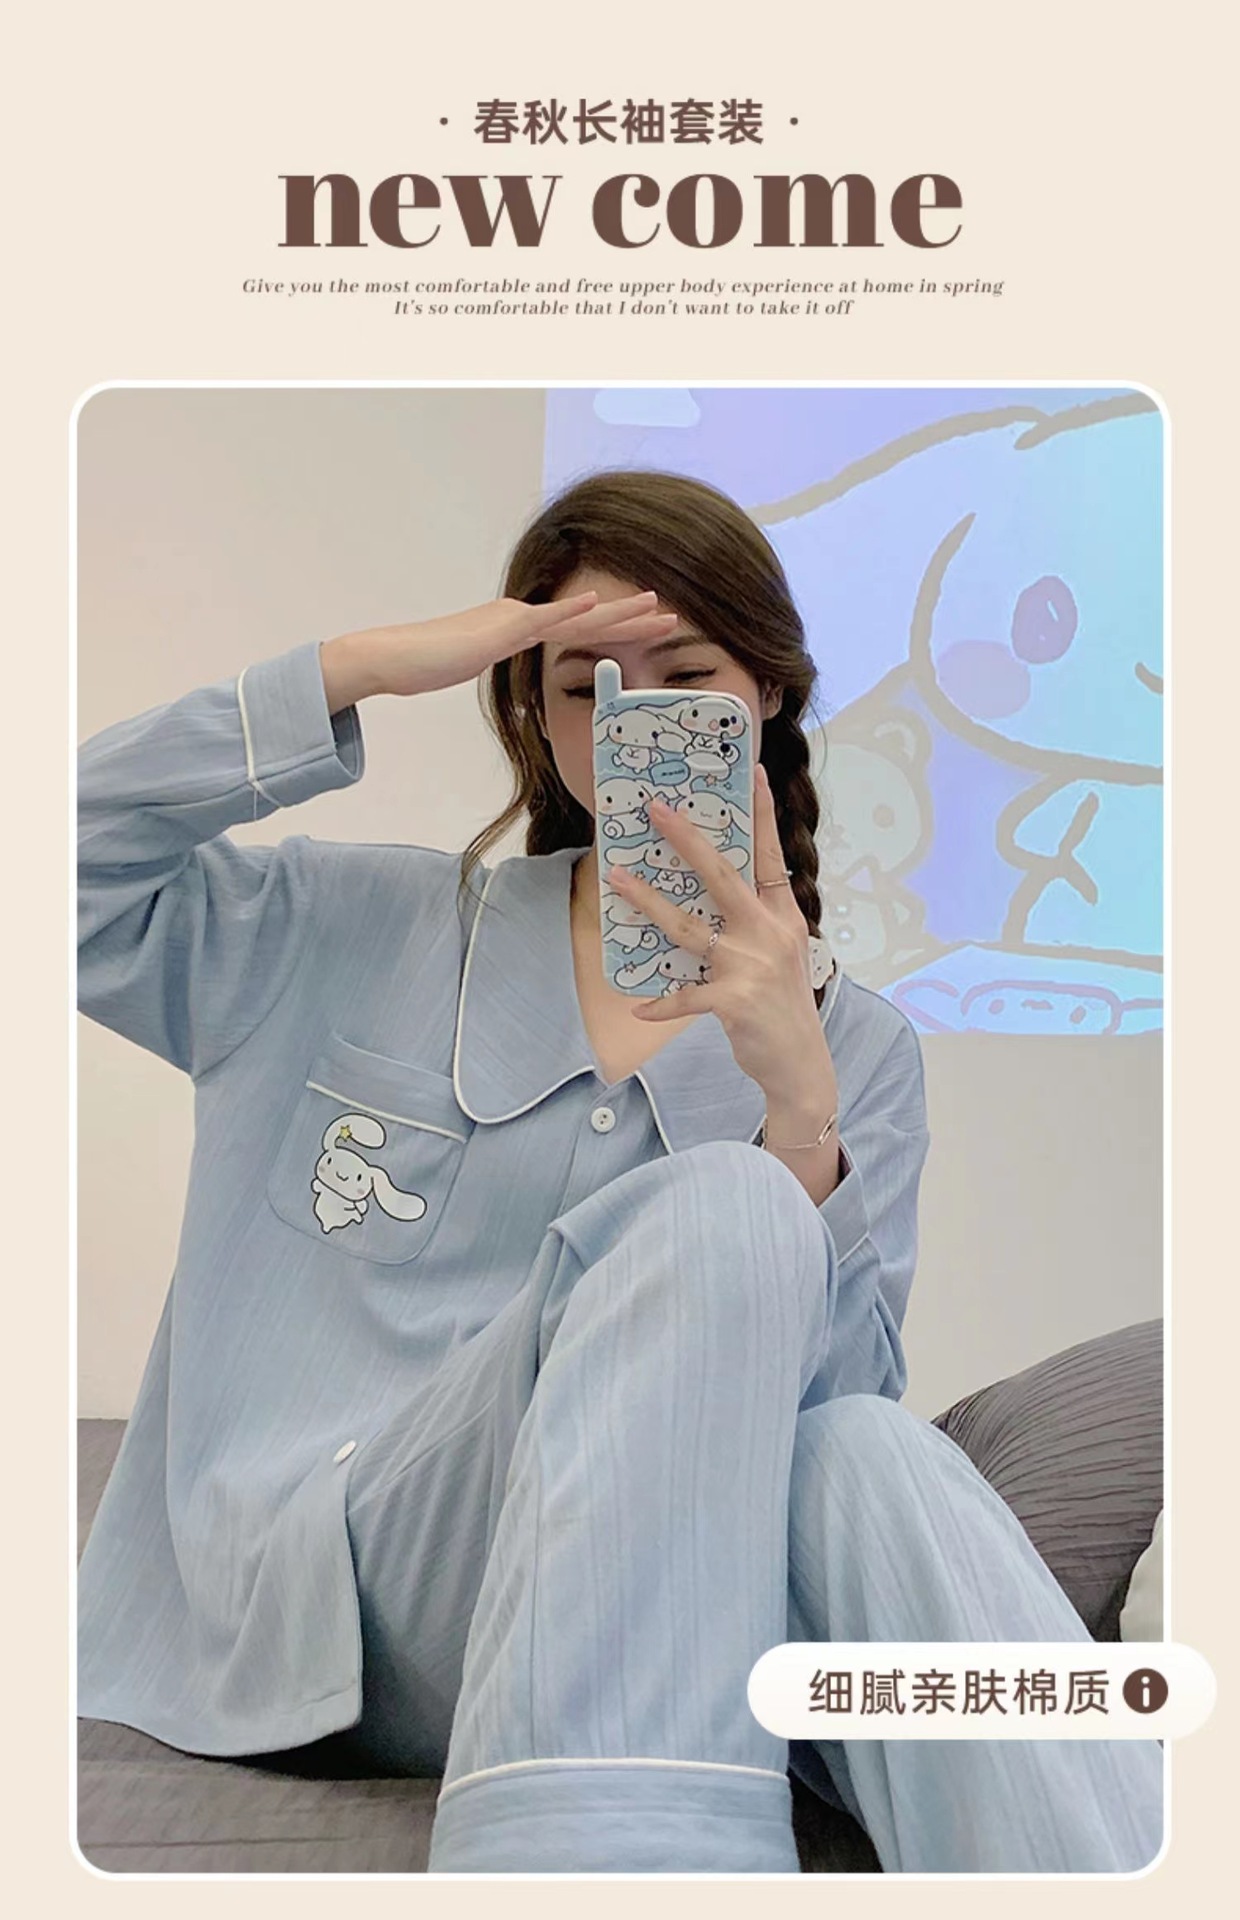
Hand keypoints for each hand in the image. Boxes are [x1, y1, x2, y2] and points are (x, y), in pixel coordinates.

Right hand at [319, 591, 678, 712]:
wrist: (396, 657)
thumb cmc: (427, 665)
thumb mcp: (476, 668)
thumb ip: (500, 668)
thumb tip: (521, 691)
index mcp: (520, 627)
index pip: (578, 630)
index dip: (616, 629)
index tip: (649, 631)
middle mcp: (524, 617)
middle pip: (590, 619)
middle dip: (633, 619)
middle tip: (672, 616)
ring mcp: (514, 620)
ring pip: (578, 616)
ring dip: (619, 612)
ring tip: (656, 608)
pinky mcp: (500, 630)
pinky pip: (543, 620)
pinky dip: (572, 611)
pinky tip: (598, 604)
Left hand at [609, 766, 836, 1105]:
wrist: (801, 1065)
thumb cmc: (783, 1007)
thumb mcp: (781, 955)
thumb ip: (754, 925)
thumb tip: (711, 897)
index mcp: (783, 917)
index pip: (771, 856)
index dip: (762, 814)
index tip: (753, 772)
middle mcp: (769, 934)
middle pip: (723, 876)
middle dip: (688, 839)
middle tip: (657, 809)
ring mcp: (752, 966)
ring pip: (690, 927)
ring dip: (649, 902)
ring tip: (616, 880)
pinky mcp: (735, 1001)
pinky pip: (686, 997)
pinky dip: (661, 1004)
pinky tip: (638, 1007)